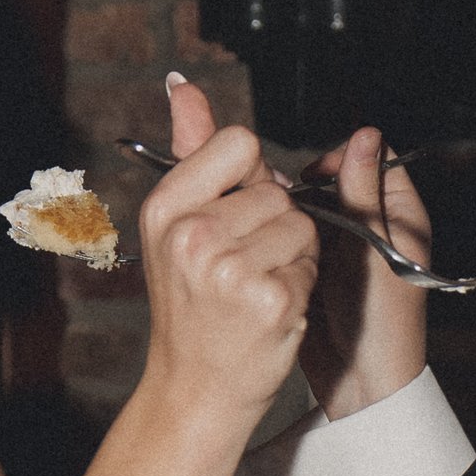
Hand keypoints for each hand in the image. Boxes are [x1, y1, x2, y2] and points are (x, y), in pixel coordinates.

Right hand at [134, 81, 318, 438]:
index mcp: (165, 208)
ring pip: (301, 226)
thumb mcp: (177, 226)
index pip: (240, 144)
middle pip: (277, 191)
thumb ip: (191, 150)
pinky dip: (301, 290)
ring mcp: (230, 269)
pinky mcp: (269, 300)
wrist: (196, 390)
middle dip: (276, 226)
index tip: (235, 216)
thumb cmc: (192, 306)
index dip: (252, 179)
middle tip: (241, 269)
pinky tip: (271, 313)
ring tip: (256, 290)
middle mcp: (191, 235)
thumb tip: (183, 86)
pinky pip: (310, 266)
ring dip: (293, 258)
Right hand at [295, 126, 431, 420]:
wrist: (362, 381)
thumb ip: (363, 193)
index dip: (342, 159)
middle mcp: (374, 226)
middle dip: (310, 188)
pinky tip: (273, 250)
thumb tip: (366, 135)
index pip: (372, 160)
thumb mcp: (372, 248)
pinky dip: (286, 239)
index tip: (314, 175)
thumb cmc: (382, 320)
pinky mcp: (320, 270)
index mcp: (400, 214)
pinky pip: (300, 238)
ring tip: (277, 229)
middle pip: (336, 182)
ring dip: (294, 214)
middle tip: (286, 203)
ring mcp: (346, 248)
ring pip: (313, 209)